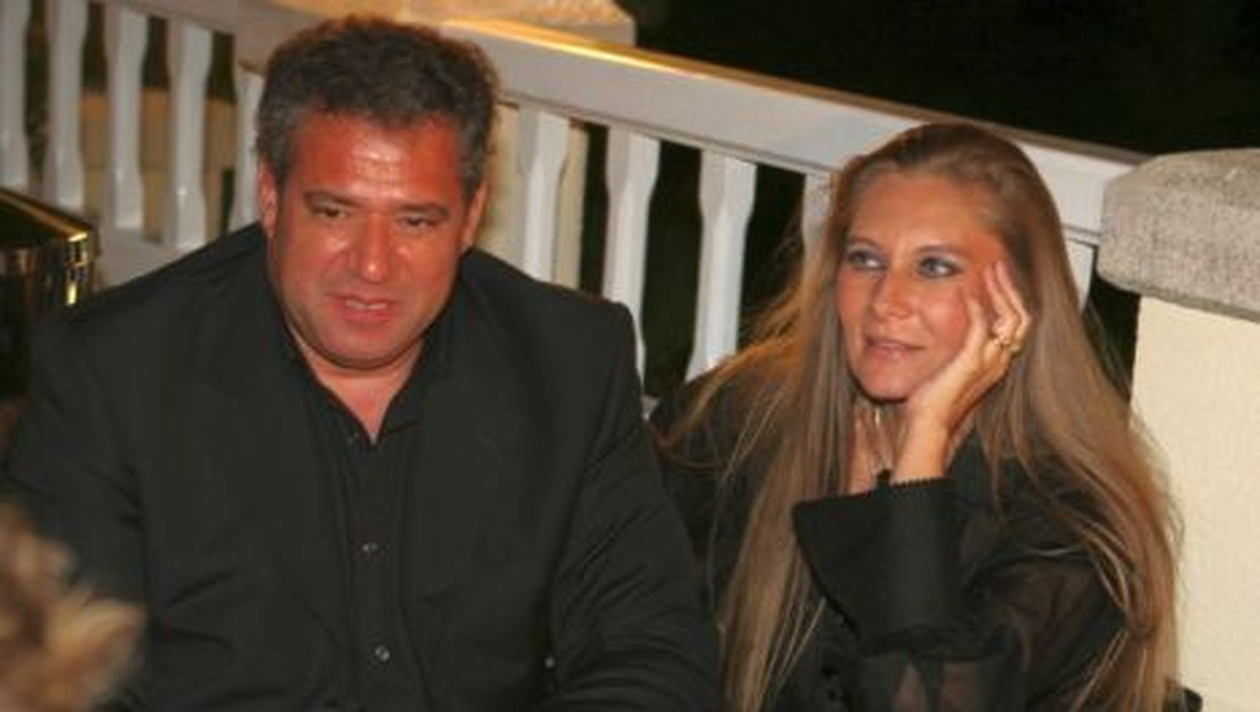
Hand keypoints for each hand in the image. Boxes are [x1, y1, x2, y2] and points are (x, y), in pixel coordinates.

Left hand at [891, 261, 1030, 481]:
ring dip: (999, 291)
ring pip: (1010, 318)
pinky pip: (982, 327)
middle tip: (998, 266)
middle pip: (1021, 317)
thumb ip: (958, 351)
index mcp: (995, 363)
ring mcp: (988, 363)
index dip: (1011, 299)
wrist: (926, 426)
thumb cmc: (932, 402)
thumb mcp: (950, 369)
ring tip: (990, 271)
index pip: (1016, 324)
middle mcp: (998, 362)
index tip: (998, 278)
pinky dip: (977, 306)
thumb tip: (947, 330)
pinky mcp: (971, 363)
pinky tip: (967, 292)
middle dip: (1011, 288)